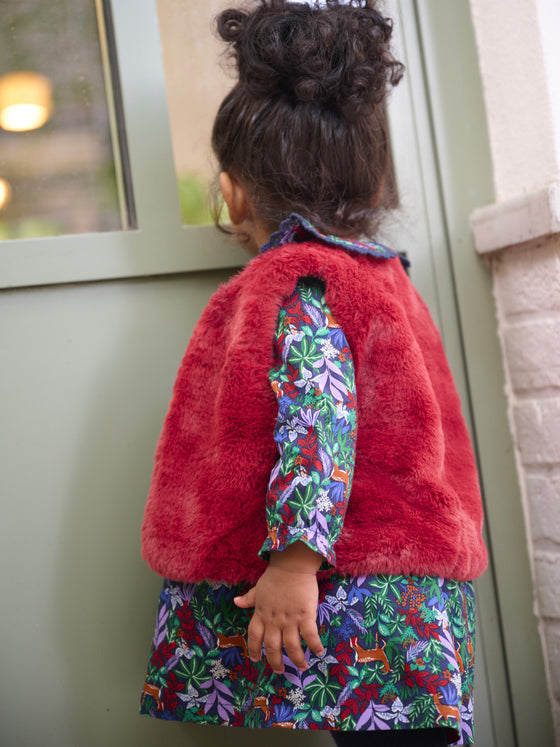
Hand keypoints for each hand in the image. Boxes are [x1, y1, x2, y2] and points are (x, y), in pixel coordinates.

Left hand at [234, 547, 324, 673]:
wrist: (292, 564)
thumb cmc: (275, 576)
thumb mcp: (259, 588)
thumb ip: (248, 598)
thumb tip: (235, 602)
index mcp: (261, 613)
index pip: (254, 636)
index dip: (254, 650)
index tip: (256, 660)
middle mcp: (274, 620)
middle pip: (272, 646)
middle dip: (275, 662)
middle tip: (280, 670)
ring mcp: (290, 618)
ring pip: (291, 646)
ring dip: (297, 659)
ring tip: (302, 666)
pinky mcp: (305, 614)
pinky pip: (310, 634)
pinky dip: (314, 645)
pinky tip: (319, 652)